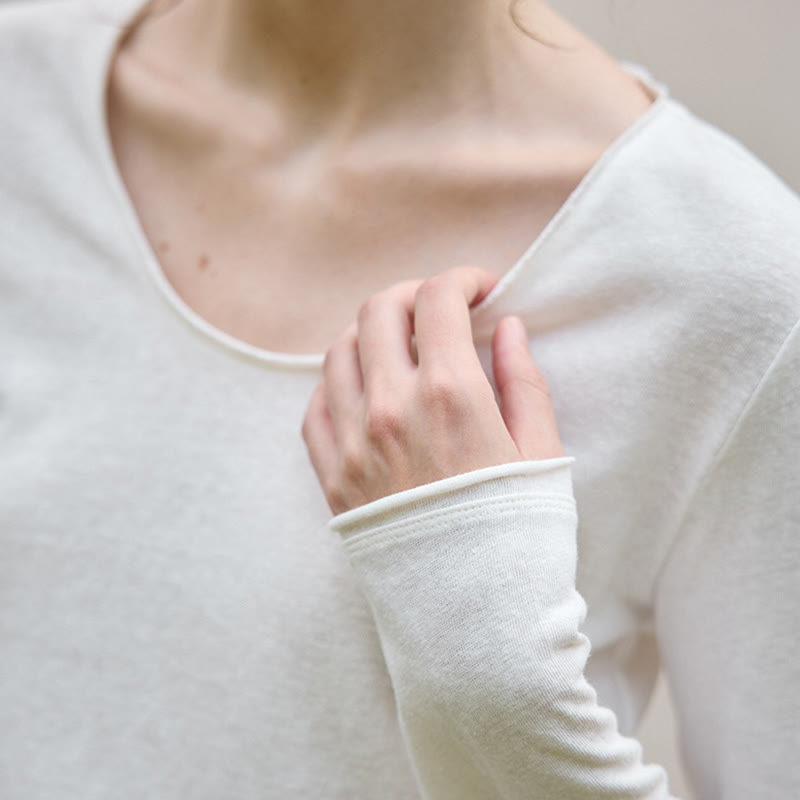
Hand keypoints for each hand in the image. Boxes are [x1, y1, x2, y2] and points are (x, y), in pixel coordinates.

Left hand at [302, 266, 565, 514]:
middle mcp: (390, 408)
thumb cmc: (519, 536)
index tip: (480, 290)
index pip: (438, 300)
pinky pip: (314, 406)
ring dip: (371, 333)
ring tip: (401, 346)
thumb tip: (508, 328)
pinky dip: (336, 383)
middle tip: (438, 308)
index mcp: (449, 394)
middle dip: (413, 294)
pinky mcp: (332, 478)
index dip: (462, 280)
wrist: (473, 620)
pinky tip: (364, 390)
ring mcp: (352, 442)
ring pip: (339, 351)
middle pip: (379, 310)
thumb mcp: (540, 453)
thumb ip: (522, 380)